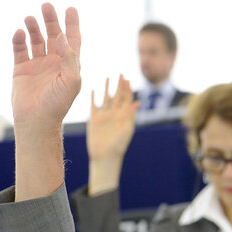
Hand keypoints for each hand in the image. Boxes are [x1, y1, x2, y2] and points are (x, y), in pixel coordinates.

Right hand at [12, 3, 80, 200]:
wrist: (38, 120)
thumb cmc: (59, 104)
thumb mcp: (71, 81)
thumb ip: (69, 59)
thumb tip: (63, 38)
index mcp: (69, 66)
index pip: (73, 41)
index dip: (72, 25)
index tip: (71, 8)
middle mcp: (54, 63)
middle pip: (54, 36)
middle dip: (51, 21)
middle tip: (47, 6)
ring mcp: (38, 65)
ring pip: (36, 40)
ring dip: (34, 27)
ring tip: (31, 18)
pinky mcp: (22, 69)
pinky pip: (20, 49)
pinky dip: (19, 39)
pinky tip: (19, 32)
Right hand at [87, 75, 138, 194]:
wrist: (105, 158)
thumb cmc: (118, 147)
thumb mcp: (126, 130)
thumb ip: (130, 115)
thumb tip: (138, 102)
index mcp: (124, 117)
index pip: (127, 100)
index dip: (127, 89)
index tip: (126, 78)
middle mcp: (115, 115)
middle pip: (118, 97)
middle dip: (120, 86)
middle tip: (121, 74)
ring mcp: (104, 117)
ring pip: (106, 100)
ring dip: (107, 89)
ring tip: (108, 78)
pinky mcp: (94, 121)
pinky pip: (94, 107)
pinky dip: (93, 99)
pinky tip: (93, 90)